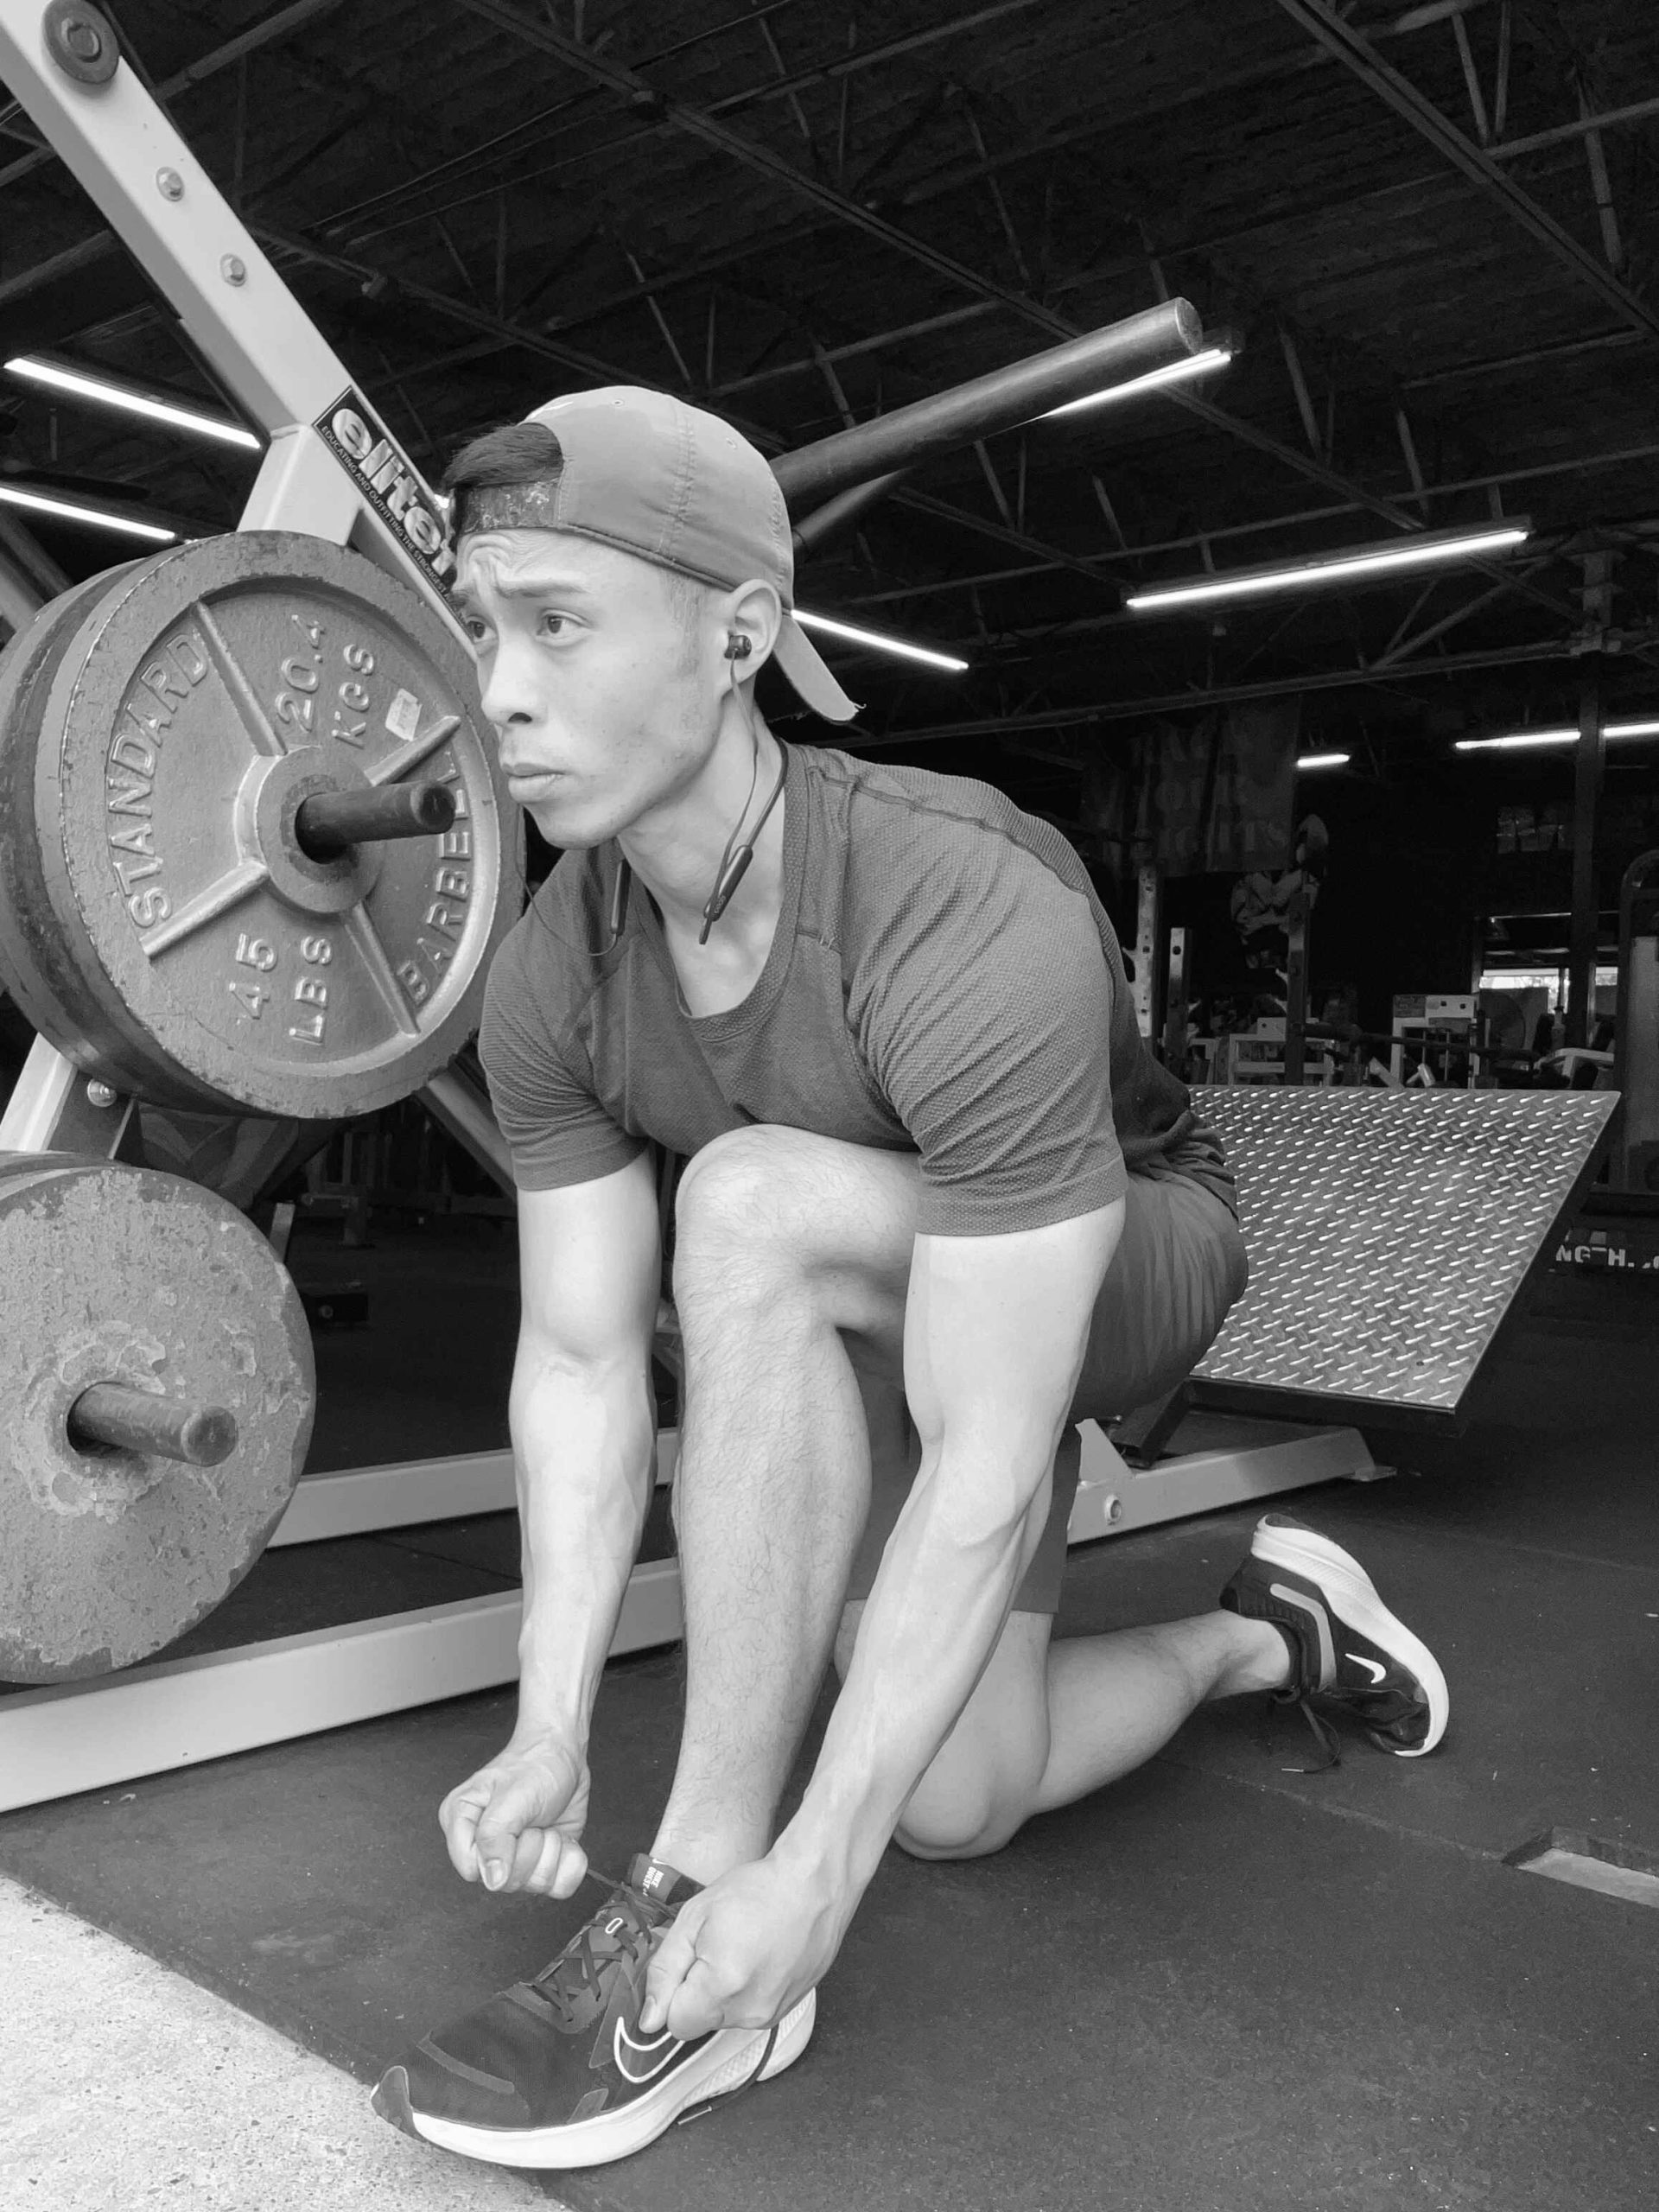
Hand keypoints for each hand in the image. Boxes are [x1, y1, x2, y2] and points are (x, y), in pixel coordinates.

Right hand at [438, 1733, 591, 1897]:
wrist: (564, 1755)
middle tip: (535, 1821)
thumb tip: (492, 1879)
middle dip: (533, 1850)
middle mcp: (485, 1847)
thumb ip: (495, 1837)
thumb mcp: (512, 1795)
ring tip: (546, 1824)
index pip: (473, 1870)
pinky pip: (560, 1886)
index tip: (516, 1827)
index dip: (502, 1855)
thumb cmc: (534, 1765)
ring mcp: (515, 1859)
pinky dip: (570, 1861)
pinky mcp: (542, 1864)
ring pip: (536, 1886)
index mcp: (462, 1826)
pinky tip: (564, 1839)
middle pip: (507, 1883)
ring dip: (553, 1851)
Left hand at [640, 1853, 848, 2039]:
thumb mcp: (694, 1917)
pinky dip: (748, 1990)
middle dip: (699, 1989)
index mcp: (721, 1988)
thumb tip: (648, 2020)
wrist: (814, 1884)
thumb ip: (665, 1971)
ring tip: (743, 1948)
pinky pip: (751, 2011)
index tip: (692, 1957)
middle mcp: (750, 2012)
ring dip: (724, 1991)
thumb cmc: (756, 1891)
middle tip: (718, 1945)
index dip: (675, 1990)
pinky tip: (760, 1956)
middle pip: (702, 2021)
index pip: (675, 2023)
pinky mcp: (789, 2009)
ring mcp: (774, 2014)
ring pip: (726, 2017)